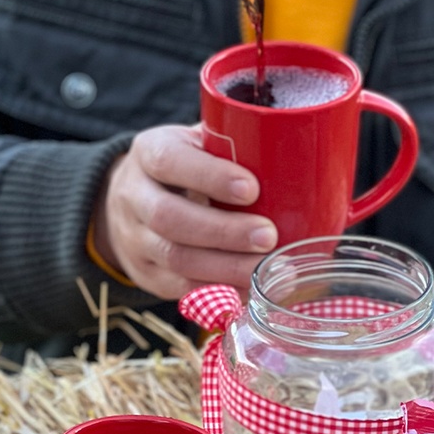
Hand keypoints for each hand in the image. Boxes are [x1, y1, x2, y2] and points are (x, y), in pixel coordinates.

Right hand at [93, 124, 277, 298]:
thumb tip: (300, 159)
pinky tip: (250, 289)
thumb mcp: (199, 143)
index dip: (209, 177)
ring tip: (267, 270)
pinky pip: (180, 288)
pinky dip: (218, 291)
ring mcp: (134, 238)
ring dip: (225, 268)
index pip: (170, 162)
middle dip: (223, 232)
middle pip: (169, 218)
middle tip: (268, 237)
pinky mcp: (145, 273)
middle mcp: (133, 195)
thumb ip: (233, 146)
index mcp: (149, 152)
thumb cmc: (186, 165)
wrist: (134, 198)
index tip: (252, 189)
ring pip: (175, 258)